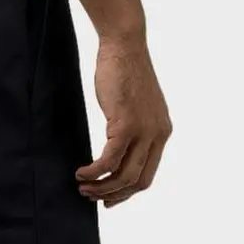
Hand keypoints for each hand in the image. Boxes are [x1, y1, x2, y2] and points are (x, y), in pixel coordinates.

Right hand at [77, 36, 171, 206]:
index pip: (148, 175)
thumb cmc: (124, 72)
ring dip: (101, 186)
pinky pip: (109, 160)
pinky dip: (94, 171)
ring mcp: (144, 130)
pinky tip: (81, 172)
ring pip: (124, 175)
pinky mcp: (126, 124)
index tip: (108, 198)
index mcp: (162, 132)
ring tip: (83, 186)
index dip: (126, 192)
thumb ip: (133, 131)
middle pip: (137, 181)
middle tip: (91, 196)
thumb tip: (118, 153)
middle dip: (113, 194)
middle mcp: (157, 134)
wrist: (124, 45)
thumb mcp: (135, 108)